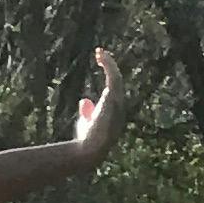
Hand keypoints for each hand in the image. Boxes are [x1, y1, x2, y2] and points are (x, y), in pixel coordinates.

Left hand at [70, 47, 125, 166]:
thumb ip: (87, 113)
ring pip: (116, 77)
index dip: (108, 80)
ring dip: (109, 63)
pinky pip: (113, 74)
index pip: (113, 92)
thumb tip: (84, 99)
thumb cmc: (86, 142)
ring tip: (99, 52)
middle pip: (117, 82)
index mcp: (115, 114)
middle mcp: (119, 107)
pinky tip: (100, 54)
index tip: (99, 69)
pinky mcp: (112, 96)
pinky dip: (108, 63)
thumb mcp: (86, 125)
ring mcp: (117, 102)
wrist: (89, 149)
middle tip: (100, 56)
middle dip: (110, 68)